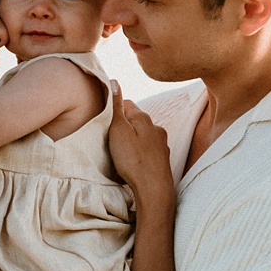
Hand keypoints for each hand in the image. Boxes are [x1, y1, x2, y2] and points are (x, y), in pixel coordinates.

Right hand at [108, 84, 172, 203]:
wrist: (154, 189)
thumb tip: (114, 81)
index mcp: (144, 118)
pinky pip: (147, 149)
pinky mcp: (163, 158)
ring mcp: (162, 143)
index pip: (126, 104)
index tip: (106, 125)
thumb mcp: (118, 130)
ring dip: (132, 140)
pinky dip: (140, 152)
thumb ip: (116, 107)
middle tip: (112, 140)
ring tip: (122, 153)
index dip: (114, 112)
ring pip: (142, 135)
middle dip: (124, 126)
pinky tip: (134, 162)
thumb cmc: (133, 160)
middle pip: (135, 120)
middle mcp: (156, 127)